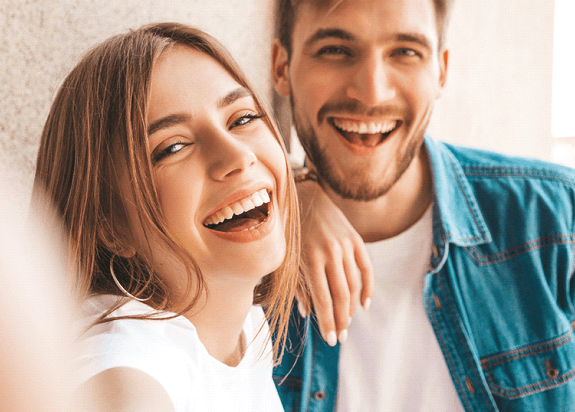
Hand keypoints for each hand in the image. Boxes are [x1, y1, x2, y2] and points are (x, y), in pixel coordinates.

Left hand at [295, 178, 372, 346]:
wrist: (306, 196)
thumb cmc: (291, 231)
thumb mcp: (289, 258)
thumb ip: (298, 285)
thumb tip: (307, 313)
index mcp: (311, 259)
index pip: (323, 299)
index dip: (328, 322)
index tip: (331, 339)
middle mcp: (330, 253)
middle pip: (341, 296)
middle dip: (342, 320)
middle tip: (342, 337)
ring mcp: (345, 245)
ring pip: (354, 285)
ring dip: (352, 307)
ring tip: (348, 322)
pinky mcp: (355, 239)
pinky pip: (367, 269)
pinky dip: (368, 288)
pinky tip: (365, 304)